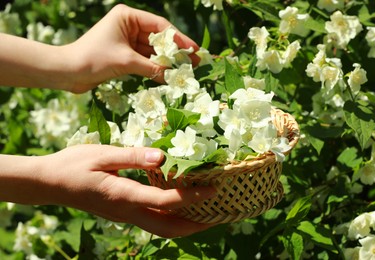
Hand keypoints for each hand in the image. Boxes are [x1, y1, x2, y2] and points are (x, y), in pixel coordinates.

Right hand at [0, 145, 214, 237]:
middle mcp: (127, 212)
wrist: (49, 183)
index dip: (192, 197)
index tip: (213, 189)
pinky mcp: (122, 213)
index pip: (165, 202)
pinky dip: (172, 218)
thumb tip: (162, 158)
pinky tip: (181, 206)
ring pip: (161, 228)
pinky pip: (152, 221)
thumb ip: (132, 157)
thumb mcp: (101, 154)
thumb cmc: (73, 165)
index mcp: (123, 196)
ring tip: (208, 213)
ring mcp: (124, 215)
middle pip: (168, 228)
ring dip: (186, 224)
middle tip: (220, 214)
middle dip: (197, 225)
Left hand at [67, 4, 199, 92]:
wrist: (68, 72)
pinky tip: (169, 75)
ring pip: (153, 51)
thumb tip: (174, 76)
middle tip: (195, 61)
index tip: (194, 50)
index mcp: (128, 16)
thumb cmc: (93, 59)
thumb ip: (152, 67)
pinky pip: (145, 60)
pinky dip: (156, 68)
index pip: (159, 26)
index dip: (178, 39)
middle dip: (176, 51)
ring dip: (167, 61)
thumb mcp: (126, 62)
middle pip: (158, 38)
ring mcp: (127, 41)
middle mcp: (128, 25)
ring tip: (186, 70)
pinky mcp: (124, 54)